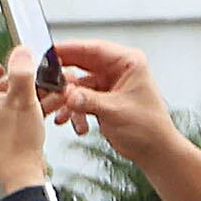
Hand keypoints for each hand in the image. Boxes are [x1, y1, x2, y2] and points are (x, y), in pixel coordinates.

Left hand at [0, 51, 50, 190]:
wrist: (22, 174)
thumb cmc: (17, 143)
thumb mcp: (23, 99)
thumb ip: (22, 71)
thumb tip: (21, 51)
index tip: (4, 64)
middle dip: (18, 76)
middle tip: (32, 78)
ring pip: (9, 94)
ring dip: (29, 90)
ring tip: (46, 93)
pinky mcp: (3, 128)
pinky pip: (15, 108)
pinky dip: (30, 104)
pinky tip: (47, 105)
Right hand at [41, 39, 174, 151]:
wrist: (155, 151)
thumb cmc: (148, 128)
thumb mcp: (115, 111)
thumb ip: (89, 101)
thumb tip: (68, 94)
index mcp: (129, 63)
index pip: (94, 49)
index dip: (69, 49)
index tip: (50, 53)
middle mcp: (119, 70)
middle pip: (83, 64)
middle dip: (65, 76)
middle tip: (46, 80)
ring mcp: (111, 84)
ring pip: (80, 84)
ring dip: (69, 99)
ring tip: (61, 112)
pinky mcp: (105, 99)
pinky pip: (82, 98)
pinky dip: (75, 110)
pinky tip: (72, 123)